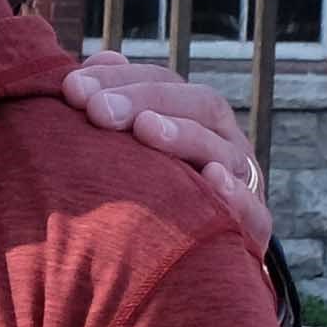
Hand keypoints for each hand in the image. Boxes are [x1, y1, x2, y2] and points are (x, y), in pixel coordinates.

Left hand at [64, 52, 273, 253]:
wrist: (192, 268)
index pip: (163, 82)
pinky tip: (210, 180)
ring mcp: (242, 182)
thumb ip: (115, 105)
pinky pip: (251, 210)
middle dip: (145, 100)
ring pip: (222, 149)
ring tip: (145, 129)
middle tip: (97, 109)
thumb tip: (100, 58)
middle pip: (197, 105)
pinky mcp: (253, 228)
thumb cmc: (149, 197)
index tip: (73, 87)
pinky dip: (234, 196)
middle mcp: (222, 142)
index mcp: (193, 117)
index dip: (121, 78)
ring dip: (183, 136)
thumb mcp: (129, 151)